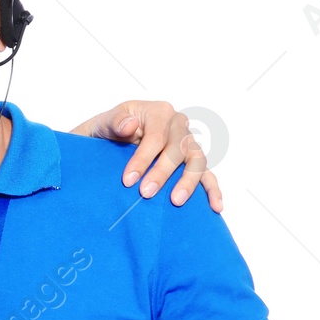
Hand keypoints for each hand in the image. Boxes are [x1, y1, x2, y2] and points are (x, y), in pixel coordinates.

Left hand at [75, 100, 222, 211]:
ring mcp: (187, 142)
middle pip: (178, 149)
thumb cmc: (108, 130)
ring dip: (189, 182)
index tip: (128, 181)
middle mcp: (178, 125)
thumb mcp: (103, 123)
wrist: (109, 139)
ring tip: (176, 201)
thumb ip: (114, 122)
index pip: (156, 137)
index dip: (143, 159)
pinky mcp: (191, 160)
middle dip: (162, 173)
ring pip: (197, 161)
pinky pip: (207, 173)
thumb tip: (130, 125)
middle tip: (146, 193)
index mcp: (159, 112)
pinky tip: (215, 206)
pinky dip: (213, 189)